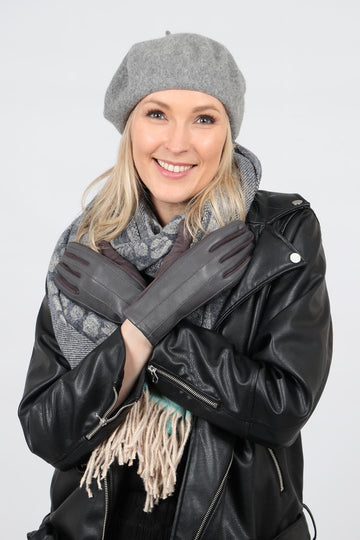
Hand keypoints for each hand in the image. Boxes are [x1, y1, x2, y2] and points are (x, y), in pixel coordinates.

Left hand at [54, 241, 145, 323]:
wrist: (132, 307)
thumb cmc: (132, 286)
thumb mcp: (125, 265)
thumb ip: (110, 253)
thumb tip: (101, 243)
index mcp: (99, 263)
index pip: (78, 250)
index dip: (72, 247)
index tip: (71, 246)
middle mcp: (88, 274)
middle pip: (70, 260)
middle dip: (67, 256)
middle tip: (66, 255)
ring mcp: (83, 287)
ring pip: (64, 273)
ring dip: (61, 267)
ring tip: (61, 265)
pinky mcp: (82, 299)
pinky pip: (65, 288)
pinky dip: (59, 281)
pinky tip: (58, 277)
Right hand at [124, 220, 253, 344]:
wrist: (166, 302)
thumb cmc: (166, 278)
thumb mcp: (173, 255)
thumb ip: (182, 238)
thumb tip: (184, 223)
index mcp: (198, 250)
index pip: (222, 234)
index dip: (233, 228)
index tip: (241, 225)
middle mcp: (209, 260)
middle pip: (232, 244)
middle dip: (243, 237)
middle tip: (250, 233)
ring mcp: (216, 274)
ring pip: (237, 257)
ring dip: (246, 248)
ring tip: (250, 243)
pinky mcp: (219, 287)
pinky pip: (237, 273)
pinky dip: (244, 264)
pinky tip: (247, 259)